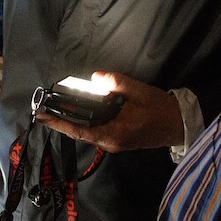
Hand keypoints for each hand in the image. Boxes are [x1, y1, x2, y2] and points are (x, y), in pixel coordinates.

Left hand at [34, 72, 184, 152]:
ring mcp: (114, 142)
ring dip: (71, 121)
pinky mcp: (117, 138)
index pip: (80, 131)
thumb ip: (117, 83)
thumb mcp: (140, 92)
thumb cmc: (161, 110)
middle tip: (43, 108)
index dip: (59, 124)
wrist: (179, 125)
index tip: (41, 117)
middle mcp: (111, 142)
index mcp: (115, 134)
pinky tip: (77, 110)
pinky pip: (95, 130)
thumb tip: (95, 78)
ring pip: (87, 132)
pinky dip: (83, 121)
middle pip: (80, 132)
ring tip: (55, 107)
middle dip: (61, 121)